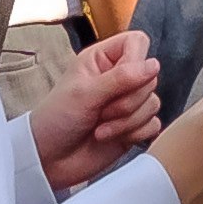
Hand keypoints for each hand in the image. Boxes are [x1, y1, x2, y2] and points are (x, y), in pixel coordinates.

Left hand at [33, 29, 164, 189]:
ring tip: (101, 129)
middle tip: (102, 112)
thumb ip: (121, 78)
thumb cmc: (56, 120)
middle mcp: (118, 78)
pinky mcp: (132, 127)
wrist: (49, 160)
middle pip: (149, 78)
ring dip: (128, 121)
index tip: (121, 82)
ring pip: (153, 103)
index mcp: (103, 59)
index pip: (138, 42)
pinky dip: (135, 133)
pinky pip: (153, 124)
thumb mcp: (85, 94)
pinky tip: (112, 138)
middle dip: (128, 101)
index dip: (136, 61)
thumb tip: (154, 65)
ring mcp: (126, 104)